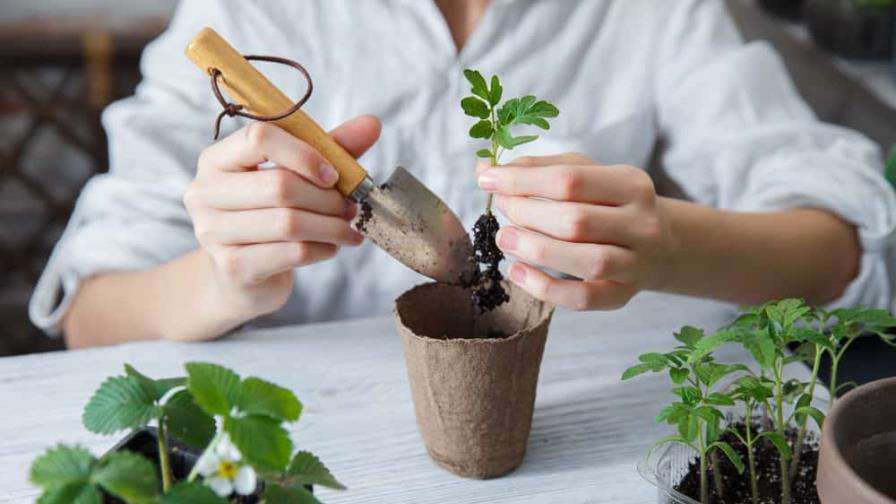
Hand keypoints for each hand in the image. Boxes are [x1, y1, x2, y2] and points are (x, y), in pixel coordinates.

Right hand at [184, 115, 379, 323]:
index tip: (333, 175)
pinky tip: (332, 247)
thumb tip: (371, 123)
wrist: (242, 275)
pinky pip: (292, 253)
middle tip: (351, 207)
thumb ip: (331, 148)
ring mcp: (213, 232)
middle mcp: (205, 192)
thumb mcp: (297, 175)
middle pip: (279, 185)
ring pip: (288, 223)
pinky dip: (322, 249)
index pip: (259, 137)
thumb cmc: (270, 214)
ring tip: (348, 228)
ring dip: (331, 226)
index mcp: (217, 159)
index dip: (305, 154)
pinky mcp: (232, 267)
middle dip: (326, 198)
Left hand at [476, 153, 671, 310]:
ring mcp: (636, 263)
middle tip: (501, 209)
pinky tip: (517, 271)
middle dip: (527, 214)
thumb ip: (537, 170)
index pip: (570, 180)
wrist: (659, 244)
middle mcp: (641, 224)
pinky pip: (583, 299)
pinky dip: (544, 288)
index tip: (488, 179)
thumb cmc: (608, 204)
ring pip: (587, 261)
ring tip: (504, 238)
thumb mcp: (583, 174)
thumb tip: (487, 171)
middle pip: (576, 221)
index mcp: (631, 184)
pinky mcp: (622, 295)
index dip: (522, 180)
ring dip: (535, 250)